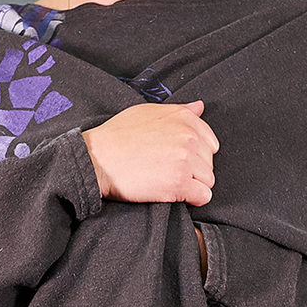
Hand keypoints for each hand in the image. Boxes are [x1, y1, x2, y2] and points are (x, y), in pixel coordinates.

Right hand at [82, 100, 217, 207]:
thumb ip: (178, 111)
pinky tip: (175, 194)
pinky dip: (193, 199)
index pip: (210, 143)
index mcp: (184, 119)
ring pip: (208, 181)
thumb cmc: (117, 136)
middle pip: (209, 164)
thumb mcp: (148, 112)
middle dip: (194, 171)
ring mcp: (185, 161)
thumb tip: (200, 107)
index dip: (195, 155)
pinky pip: (203, 196)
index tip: (177, 159)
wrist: (96, 159)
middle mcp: (188, 137)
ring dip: (193, 185)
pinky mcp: (179, 183)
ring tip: (168, 182)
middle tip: (168, 172)